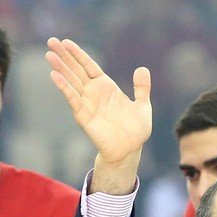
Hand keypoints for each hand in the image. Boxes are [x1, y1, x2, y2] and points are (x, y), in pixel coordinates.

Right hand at [45, 37, 151, 192]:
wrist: (130, 149)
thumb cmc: (136, 130)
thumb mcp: (143, 106)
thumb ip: (142, 88)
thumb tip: (142, 68)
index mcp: (107, 88)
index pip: (89, 66)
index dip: (78, 54)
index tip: (66, 42)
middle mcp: (94, 93)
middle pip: (77, 70)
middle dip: (64, 56)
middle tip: (51, 41)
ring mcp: (88, 104)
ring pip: (72, 82)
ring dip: (61, 69)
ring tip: (49, 55)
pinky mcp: (84, 116)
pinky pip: (73, 99)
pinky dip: (64, 88)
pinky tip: (55, 76)